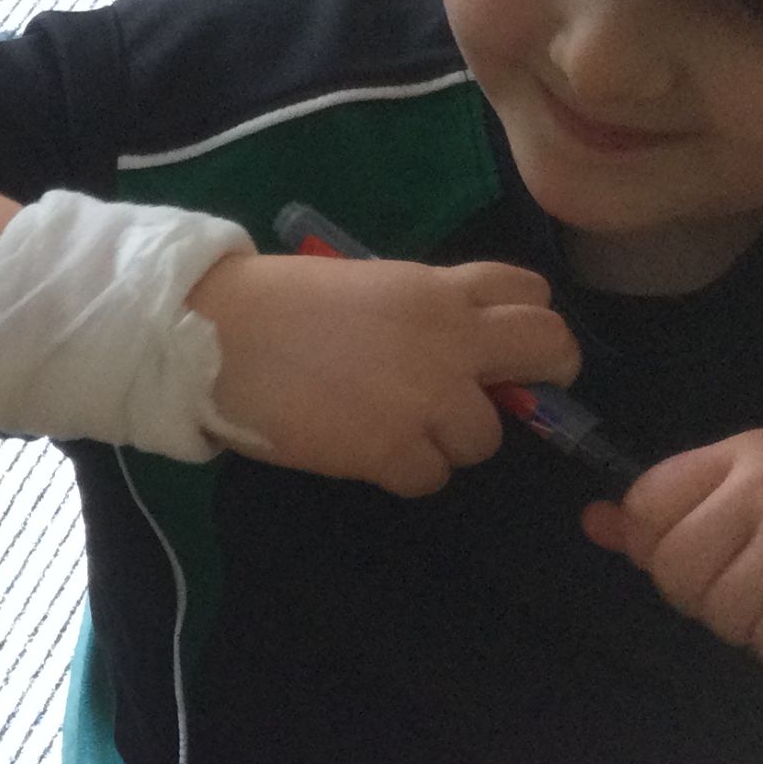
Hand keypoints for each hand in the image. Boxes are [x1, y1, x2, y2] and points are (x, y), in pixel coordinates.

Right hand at [193, 252, 579, 496]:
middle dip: (545, 379)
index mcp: (437, 289)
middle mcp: (450, 338)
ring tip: (399, 433)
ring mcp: (426, 398)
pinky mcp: (392, 450)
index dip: (528, 324)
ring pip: (485, 437)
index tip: (506, 350)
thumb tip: (450, 350)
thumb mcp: (364, 286)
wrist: (213, 338)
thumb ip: (418, 312)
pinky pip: (432, 478)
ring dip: (450, 442)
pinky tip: (367, 454)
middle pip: (549, 350)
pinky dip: (405, 474)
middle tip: (509, 401)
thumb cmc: (273, 305)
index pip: (531, 293)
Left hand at [581, 429, 762, 663]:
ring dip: (750, 622)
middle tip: (757, 584)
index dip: (656, 544)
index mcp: (749, 454)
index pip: (648, 501)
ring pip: (717, 612)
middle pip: (673, 568)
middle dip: (701, 595)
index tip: (701, 553)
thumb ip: (679, 511)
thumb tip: (593, 522)